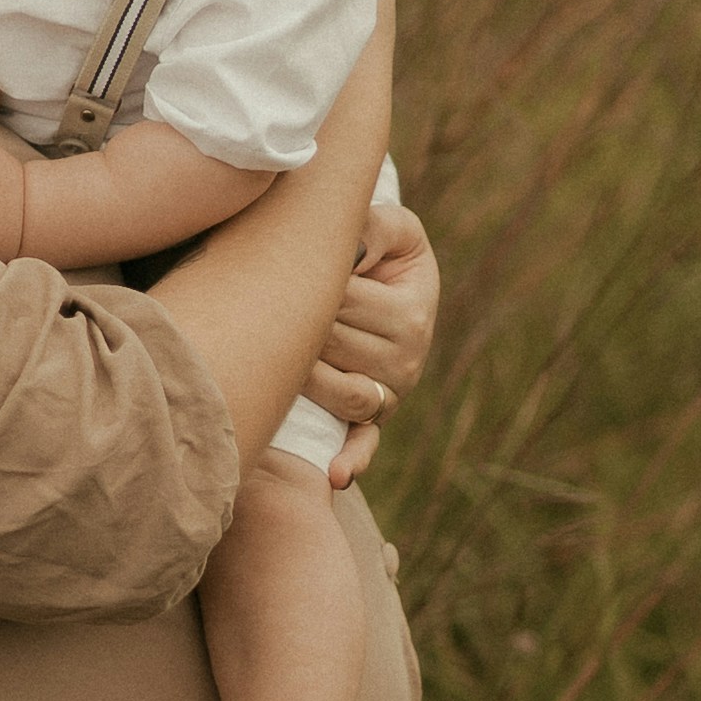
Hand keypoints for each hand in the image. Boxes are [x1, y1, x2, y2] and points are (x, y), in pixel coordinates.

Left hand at [301, 198, 438, 493]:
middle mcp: (409, 360)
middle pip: (330, 345)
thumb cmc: (378, 247)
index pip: (343, 302)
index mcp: (412, 314)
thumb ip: (371, 226)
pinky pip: (364, 444)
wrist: (383, 280)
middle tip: (287, 300)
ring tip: (291, 342)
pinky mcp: (372, 419)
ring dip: (304, 369)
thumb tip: (348, 252)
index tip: (307, 266)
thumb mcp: (386, 225)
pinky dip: (351, 460)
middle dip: (301, 321)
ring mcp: (390, 394)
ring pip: (333, 390)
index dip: (316, 280)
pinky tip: (335, 474)